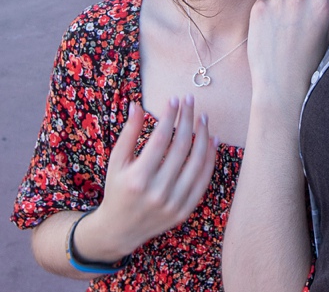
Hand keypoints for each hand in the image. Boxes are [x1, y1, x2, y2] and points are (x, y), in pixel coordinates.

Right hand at [78, 96, 217, 261]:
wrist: (121, 228)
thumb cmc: (117, 189)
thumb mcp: (116, 161)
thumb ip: (128, 133)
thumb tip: (137, 105)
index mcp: (138, 177)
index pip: (160, 139)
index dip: (169, 116)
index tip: (174, 100)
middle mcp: (158, 192)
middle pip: (181, 147)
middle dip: (187, 120)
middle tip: (190, 101)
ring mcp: (174, 203)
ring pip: (196, 163)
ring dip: (203, 136)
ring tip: (202, 117)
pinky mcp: (185, 210)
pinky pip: (203, 180)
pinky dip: (210, 159)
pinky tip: (212, 140)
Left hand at [247, 0, 328, 110]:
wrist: (281, 85)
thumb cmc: (310, 64)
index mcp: (323, 6)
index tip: (315, 7)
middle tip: (299, 22)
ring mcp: (278, 2)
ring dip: (285, 2)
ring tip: (285, 30)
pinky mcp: (259, 8)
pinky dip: (268, 7)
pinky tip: (271, 28)